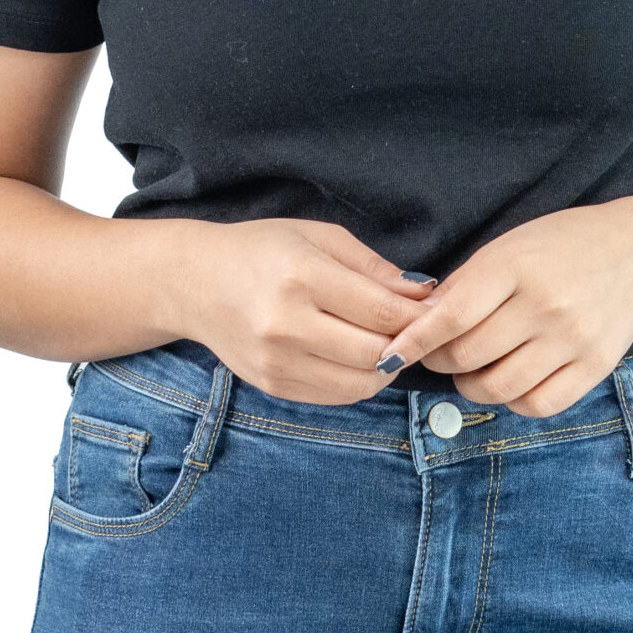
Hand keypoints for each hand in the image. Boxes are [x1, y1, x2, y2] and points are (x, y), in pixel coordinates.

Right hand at [174, 218, 434, 405]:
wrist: (195, 283)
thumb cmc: (262, 250)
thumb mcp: (318, 237)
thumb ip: (373, 267)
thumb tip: (423, 293)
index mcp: (300, 277)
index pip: (380, 311)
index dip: (419, 315)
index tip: (436, 309)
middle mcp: (286, 325)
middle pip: (375, 352)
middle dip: (407, 342)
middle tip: (419, 328)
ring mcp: (277, 362)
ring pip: (361, 383)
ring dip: (387, 367)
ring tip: (389, 343)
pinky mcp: (274, 385)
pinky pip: (337, 396)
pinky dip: (360, 381)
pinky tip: (360, 357)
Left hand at [371, 202, 632, 417]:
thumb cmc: (561, 246)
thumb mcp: (508, 247)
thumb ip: (465, 285)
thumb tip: (415, 325)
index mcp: (517, 266)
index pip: (452, 316)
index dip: (415, 341)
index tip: (392, 353)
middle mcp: (546, 304)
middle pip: (469, 357)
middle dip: (440, 362)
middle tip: (437, 354)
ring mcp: (574, 339)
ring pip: (499, 388)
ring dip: (472, 387)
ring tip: (472, 370)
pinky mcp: (595, 366)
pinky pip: (538, 405)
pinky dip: (513, 401)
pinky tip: (510, 381)